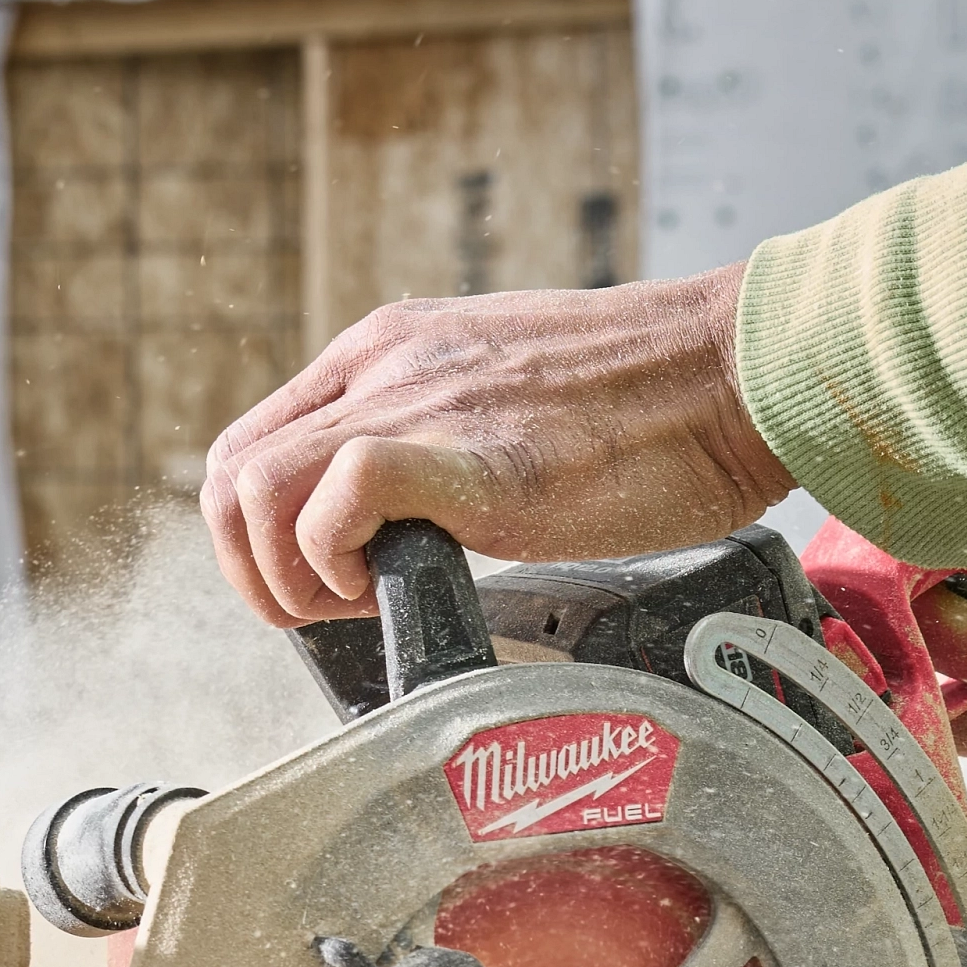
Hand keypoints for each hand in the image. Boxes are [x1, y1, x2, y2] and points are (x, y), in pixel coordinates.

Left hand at [201, 264, 787, 626]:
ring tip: (364, 605)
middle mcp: (384, 367)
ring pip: (254, 488)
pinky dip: (343, 563)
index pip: (253, 446)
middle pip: (229, 476)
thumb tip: (406, 528)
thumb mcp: (506, 407)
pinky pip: (337, 499)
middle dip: (256, 571)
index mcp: (388, 352)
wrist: (737, 374)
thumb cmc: (654, 407)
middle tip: (331, 613)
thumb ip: (440, 446)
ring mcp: (417, 402)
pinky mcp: (463, 449)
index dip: (262, 538)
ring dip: (289, 575)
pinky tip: (406, 584)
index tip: (323, 586)